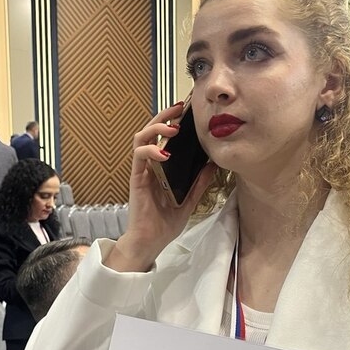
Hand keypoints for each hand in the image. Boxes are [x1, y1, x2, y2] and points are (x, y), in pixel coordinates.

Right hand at [105, 102, 215, 272]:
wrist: (150, 242)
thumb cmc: (164, 224)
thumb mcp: (189, 201)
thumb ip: (199, 183)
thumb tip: (212, 164)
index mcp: (161, 168)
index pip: (164, 138)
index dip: (173, 121)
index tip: (187, 112)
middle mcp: (150, 166)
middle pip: (151, 131)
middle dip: (164, 116)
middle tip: (180, 108)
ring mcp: (142, 171)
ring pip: (141, 138)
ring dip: (155, 128)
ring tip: (172, 127)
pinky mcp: (137, 179)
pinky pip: (139, 157)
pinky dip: (150, 150)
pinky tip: (163, 152)